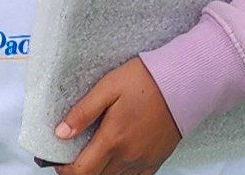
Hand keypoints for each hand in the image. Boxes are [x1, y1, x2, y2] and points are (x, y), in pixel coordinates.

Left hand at [51, 57, 181, 174]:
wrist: (185, 81)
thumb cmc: (147, 79)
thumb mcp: (109, 86)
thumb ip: (84, 111)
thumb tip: (61, 133)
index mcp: (113, 139)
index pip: (80, 171)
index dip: (64, 170)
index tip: (59, 160)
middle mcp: (128, 156)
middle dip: (80, 171)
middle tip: (75, 156)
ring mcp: (143, 161)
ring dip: (100, 172)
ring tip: (95, 154)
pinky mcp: (156, 160)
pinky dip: (120, 174)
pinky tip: (117, 160)